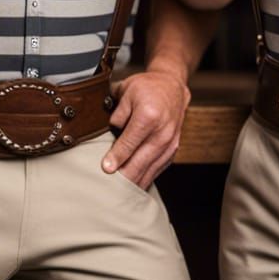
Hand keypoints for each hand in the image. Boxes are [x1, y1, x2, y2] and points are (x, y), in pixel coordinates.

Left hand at [101, 69, 190, 188]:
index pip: (129, 142)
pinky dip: (145, 178)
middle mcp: (163, 131)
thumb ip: (116, 113)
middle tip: (108, 187)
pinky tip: (133, 186)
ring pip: (150, 170)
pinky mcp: (173, 149)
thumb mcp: (126, 91)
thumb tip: (108, 134)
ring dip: (134, 182)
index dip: (116, 157)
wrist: (172, 86)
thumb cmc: (147, 88)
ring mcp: (170, 142)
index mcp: (149, 115)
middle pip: (140, 162)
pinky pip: (158, 169)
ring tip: (117, 192)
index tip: (105, 169)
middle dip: (123, 177)